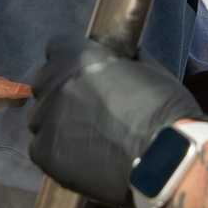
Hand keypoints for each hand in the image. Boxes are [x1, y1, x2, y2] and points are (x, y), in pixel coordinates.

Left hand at [26, 36, 199, 207]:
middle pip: (45, 80)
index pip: (58, 46)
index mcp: (81, 57)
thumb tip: (119, 58)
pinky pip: (40, 146)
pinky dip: (57, 150)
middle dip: (62, 89)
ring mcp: (48, 120)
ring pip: (41, 116)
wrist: (167, 161)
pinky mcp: (46, 153)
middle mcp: (58, 84)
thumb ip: (122, 61)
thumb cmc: (165, 114)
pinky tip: (81, 157)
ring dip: (58, 122)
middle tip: (88, 107)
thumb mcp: (149, 70)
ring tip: (87, 137)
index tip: (82, 71)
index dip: (71, 57)